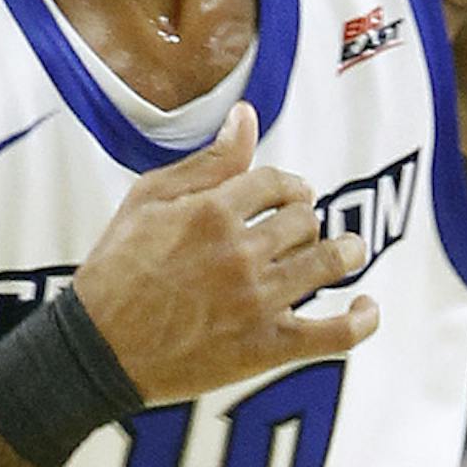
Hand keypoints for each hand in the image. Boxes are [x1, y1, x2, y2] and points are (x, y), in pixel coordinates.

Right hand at [76, 101, 379, 402]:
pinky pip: (335, 334)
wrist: (98, 349)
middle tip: (302, 229)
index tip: (287, 197)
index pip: (278, 182)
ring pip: (328, 263)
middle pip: (306, 220)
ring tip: (349, 252)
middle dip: (308, 219)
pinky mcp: (267, 348)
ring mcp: (258, 302)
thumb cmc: (115, 270)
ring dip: (346, 252)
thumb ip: (206, 161)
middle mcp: (240, 253)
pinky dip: (361, 321)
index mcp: (212, 211)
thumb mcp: (148, 200)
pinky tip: (368, 307)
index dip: (288, 186)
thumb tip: (246, 117)